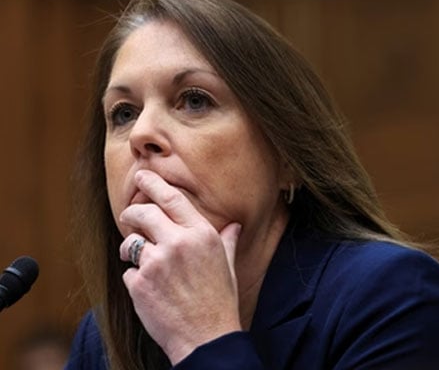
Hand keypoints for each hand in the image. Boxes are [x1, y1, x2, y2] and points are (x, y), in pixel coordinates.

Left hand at [118, 169, 241, 364]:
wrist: (206, 337)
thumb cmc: (220, 301)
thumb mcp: (228, 266)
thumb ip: (226, 241)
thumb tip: (234, 226)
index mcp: (202, 235)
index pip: (172, 199)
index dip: (153, 184)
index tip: (141, 178)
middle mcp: (178, 243)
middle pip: (143, 214)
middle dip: (131, 214)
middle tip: (128, 217)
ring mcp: (157, 263)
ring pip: (131, 243)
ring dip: (131, 249)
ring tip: (138, 259)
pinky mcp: (139, 284)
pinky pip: (128, 271)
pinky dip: (135, 278)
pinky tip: (150, 289)